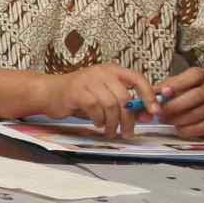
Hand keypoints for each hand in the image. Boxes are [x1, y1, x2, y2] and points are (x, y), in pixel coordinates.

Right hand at [44, 64, 159, 138]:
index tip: (154, 111)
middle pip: (124, 97)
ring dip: (112, 122)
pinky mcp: (76, 91)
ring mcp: (88, 80)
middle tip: (127, 132)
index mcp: (112, 70)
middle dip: (128, 119)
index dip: (148, 95)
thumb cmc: (79, 95)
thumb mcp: (104, 95)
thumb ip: (124, 103)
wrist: (50, 92)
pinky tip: (97, 123)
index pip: (137, 78)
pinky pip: (95, 108)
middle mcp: (102, 72)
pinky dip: (98, 120)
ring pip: (111, 105)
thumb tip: (146, 115)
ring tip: (110, 130)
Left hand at [153, 65, 203, 137]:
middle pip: (197, 96)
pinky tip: (176, 127)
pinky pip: (202, 128)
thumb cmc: (186, 90)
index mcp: (200, 75)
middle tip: (159, 111)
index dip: (178, 84)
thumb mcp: (174, 82)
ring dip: (178, 118)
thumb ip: (162, 88)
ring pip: (198, 113)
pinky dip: (187, 129)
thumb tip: (147, 96)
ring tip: (164, 119)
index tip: (163, 92)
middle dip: (175, 105)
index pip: (194, 76)